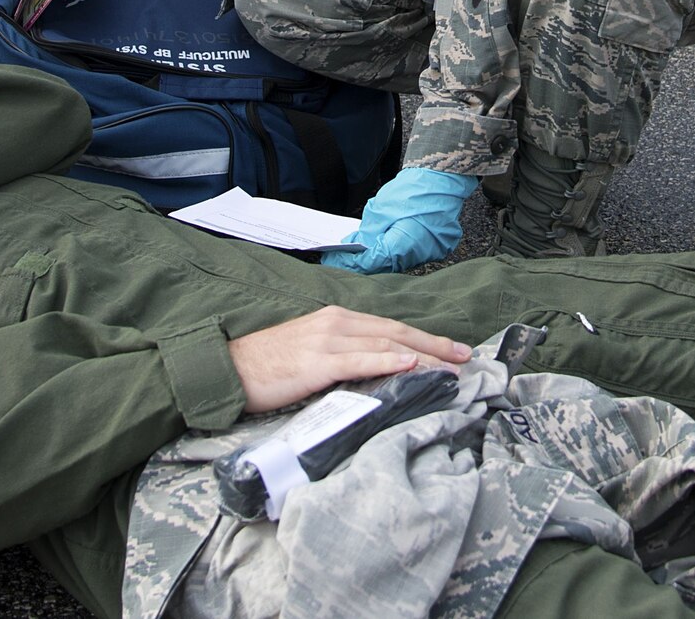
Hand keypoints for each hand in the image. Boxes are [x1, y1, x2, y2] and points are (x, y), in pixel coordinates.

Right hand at [228, 307, 470, 412]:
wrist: (228, 369)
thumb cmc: (266, 367)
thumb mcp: (309, 355)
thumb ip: (341, 358)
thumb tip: (375, 373)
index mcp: (335, 321)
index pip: (389, 328)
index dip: (424, 339)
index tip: (452, 351)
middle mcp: (335, 323)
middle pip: (396, 331)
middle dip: (435, 345)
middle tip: (466, 358)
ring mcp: (326, 340)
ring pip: (386, 344)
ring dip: (424, 356)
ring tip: (451, 367)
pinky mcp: (316, 362)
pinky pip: (360, 360)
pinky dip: (388, 360)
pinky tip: (411, 364)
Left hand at [319, 167, 475, 274]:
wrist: (441, 177)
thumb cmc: (412, 189)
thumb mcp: (380, 209)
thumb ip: (366, 233)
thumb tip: (353, 247)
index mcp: (405, 245)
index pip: (371, 262)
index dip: (350, 262)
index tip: (333, 259)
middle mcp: (421, 255)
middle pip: (385, 267)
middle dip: (363, 263)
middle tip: (342, 258)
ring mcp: (431, 253)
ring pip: (398, 263)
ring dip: (379, 259)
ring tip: (357, 252)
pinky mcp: (436, 248)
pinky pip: (410, 256)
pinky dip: (394, 252)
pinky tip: (380, 245)